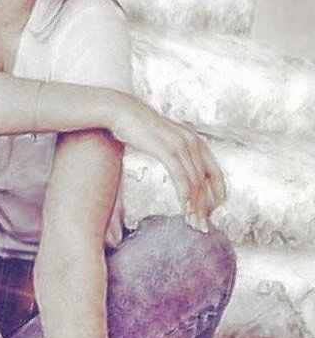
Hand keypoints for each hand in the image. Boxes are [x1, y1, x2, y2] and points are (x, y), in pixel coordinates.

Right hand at [109, 93, 225, 231]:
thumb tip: (178, 168)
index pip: (215, 174)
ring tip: (192, 223)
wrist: (121, 111)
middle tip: (201, 226)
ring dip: (194, 206)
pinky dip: (184, 194)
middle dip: (205, 207)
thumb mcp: (163, 140)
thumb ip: (175, 152)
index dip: (217, 195)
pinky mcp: (166, 149)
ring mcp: (180, 144)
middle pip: (206, 182)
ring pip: (195, 182)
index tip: (209, 212)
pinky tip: (183, 206)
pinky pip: (180, 176)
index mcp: (195, 140)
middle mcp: (193, 142)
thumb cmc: (138, 128)